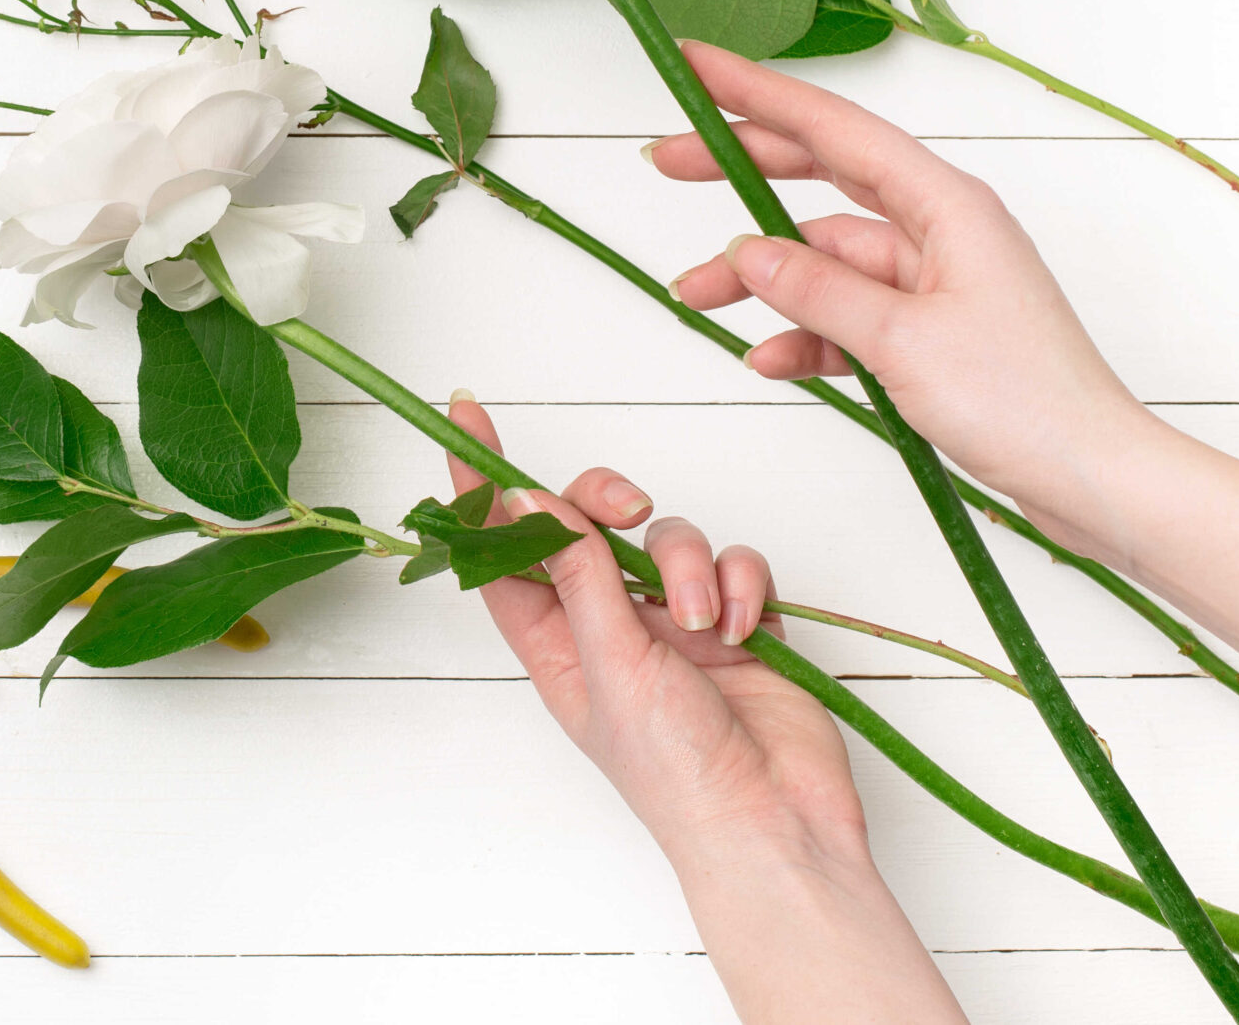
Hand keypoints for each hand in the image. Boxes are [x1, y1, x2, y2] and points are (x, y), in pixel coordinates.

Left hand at [445, 394, 861, 862]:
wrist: (776, 823)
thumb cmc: (677, 773)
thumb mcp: (610, 666)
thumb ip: (577, 576)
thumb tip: (530, 503)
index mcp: (553, 643)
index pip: (504, 549)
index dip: (482, 485)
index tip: (463, 416)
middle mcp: (608, 625)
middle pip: (589, 522)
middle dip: (607, 501)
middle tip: (628, 510)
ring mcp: (673, 622)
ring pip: (669, 536)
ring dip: (687, 566)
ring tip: (703, 624)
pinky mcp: (737, 621)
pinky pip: (734, 563)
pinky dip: (742, 585)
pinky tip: (746, 630)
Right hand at [646, 40, 1156, 551]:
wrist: (1094, 478)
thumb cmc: (1027, 402)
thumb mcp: (904, 341)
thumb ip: (819, 291)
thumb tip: (750, 252)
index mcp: (946, 205)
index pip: (834, 127)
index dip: (759, 93)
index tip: (696, 64)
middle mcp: (939, 229)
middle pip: (822, 176)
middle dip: (742, 170)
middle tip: (666, 162)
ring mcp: (933, 281)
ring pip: (824, 257)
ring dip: (761, 277)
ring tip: (694, 295)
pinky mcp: (929, 331)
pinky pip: (846, 315)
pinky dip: (803, 333)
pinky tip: (768, 358)